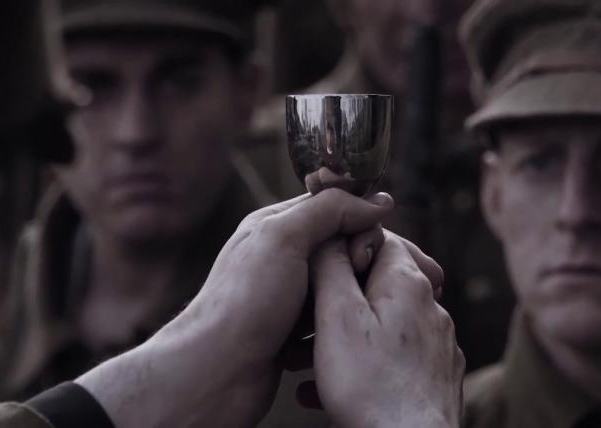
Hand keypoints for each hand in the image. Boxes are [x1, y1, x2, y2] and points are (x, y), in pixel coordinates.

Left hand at [76, 189, 393, 427]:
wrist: (217, 371)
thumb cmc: (244, 301)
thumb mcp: (284, 238)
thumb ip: (328, 211)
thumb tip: (375, 201)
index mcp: (274, 227)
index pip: (330, 206)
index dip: (358, 215)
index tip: (383, 232)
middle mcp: (280, 257)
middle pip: (340, 245)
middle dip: (364, 256)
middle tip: (380, 273)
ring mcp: (287, 296)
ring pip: (340, 283)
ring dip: (358, 292)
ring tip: (377, 303)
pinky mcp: (293, 331)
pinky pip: (332, 318)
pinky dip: (345, 322)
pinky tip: (358, 330)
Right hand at [309, 232, 463, 427]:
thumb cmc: (369, 384)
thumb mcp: (337, 316)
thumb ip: (332, 267)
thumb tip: (330, 234)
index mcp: (408, 284)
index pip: (382, 238)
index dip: (348, 242)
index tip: (320, 264)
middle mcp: (430, 309)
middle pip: (380, 283)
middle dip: (339, 295)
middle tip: (308, 314)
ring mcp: (435, 345)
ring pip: (381, 325)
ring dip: (343, 335)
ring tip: (304, 359)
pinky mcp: (434, 377)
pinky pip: (392, 358)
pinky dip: (360, 364)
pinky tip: (325, 388)